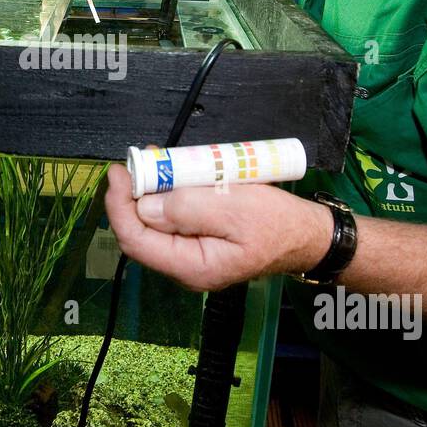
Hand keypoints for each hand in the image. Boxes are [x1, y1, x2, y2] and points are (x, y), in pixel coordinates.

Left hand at [102, 164, 333, 290]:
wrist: (307, 236)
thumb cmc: (278, 224)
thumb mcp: (235, 209)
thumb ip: (188, 209)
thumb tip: (144, 205)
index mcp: (192, 266)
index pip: (136, 242)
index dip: (119, 206)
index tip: (119, 172)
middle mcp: (185, 266)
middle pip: (141, 232)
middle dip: (133, 195)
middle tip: (139, 160)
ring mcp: (191, 255)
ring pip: (155, 223)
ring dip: (150, 191)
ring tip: (155, 160)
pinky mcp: (199, 240)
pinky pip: (172, 219)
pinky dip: (168, 194)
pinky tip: (173, 174)